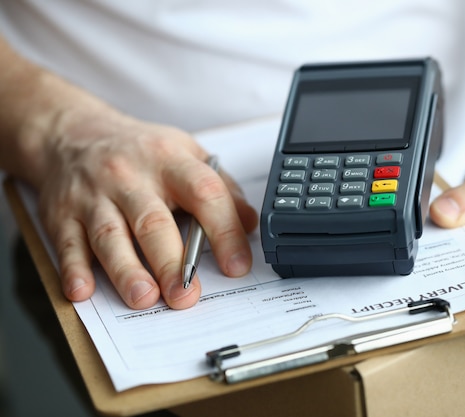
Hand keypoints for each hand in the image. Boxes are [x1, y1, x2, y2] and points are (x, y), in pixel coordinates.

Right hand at [36, 111, 257, 309]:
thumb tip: (250, 223)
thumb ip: (220, 188)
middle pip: (153, 222)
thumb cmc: (140, 151)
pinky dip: (74, 269)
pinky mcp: (62, 214)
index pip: (204, 193)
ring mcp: (93, 196)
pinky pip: (67, 243)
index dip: (224, 231)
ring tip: (144, 298)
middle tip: (186, 295)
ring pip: (110, 236)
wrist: (73, 133)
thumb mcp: (186, 154)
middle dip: (171, 262)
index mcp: (170, 161)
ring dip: (126, 270)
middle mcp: (130, 177)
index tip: (237, 265)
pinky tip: (83, 291)